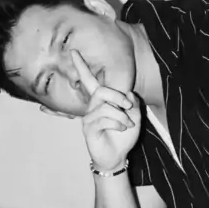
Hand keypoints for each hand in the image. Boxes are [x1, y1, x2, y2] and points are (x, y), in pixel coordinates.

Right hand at [72, 50, 141, 171]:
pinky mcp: (89, 129)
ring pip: (105, 106)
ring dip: (121, 115)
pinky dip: (117, 123)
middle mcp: (92, 107)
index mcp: (101, 101)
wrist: (118, 156)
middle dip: (118, 96)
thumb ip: (133, 102)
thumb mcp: (135, 116)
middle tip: (128, 107)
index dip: (81, 66)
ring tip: (127, 125)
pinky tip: (121, 130)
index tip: (73, 51)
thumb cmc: (123, 136)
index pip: (89, 80)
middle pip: (101, 90)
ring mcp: (89, 118)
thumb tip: (128, 93)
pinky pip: (104, 119)